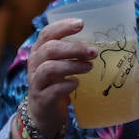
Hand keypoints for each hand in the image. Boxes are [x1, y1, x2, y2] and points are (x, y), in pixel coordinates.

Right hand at [25, 18, 96, 137]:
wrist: (43, 115)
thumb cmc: (57, 84)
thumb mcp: (62, 65)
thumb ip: (75, 54)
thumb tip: (104, 41)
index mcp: (40, 52)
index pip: (47, 33)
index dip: (62, 27)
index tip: (81, 24)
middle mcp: (35, 65)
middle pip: (49, 49)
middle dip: (73, 48)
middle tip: (93, 52)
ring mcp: (36, 83)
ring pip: (48, 68)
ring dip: (71, 65)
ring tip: (89, 67)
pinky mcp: (41, 100)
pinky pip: (52, 90)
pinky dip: (66, 85)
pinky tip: (77, 84)